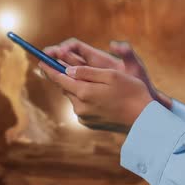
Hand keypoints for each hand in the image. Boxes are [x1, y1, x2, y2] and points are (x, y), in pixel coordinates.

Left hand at [37, 60, 155, 132]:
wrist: (143, 119)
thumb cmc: (131, 92)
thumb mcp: (111, 75)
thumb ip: (87, 72)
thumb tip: (68, 70)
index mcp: (84, 92)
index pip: (59, 78)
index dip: (49, 68)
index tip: (40, 61)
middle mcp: (80, 106)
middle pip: (66, 87)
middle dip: (66, 77)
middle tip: (67, 65)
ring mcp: (84, 117)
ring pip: (74, 97)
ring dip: (77, 88)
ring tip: (92, 81)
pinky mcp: (89, 123)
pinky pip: (81, 107)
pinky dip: (85, 99)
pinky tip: (100, 96)